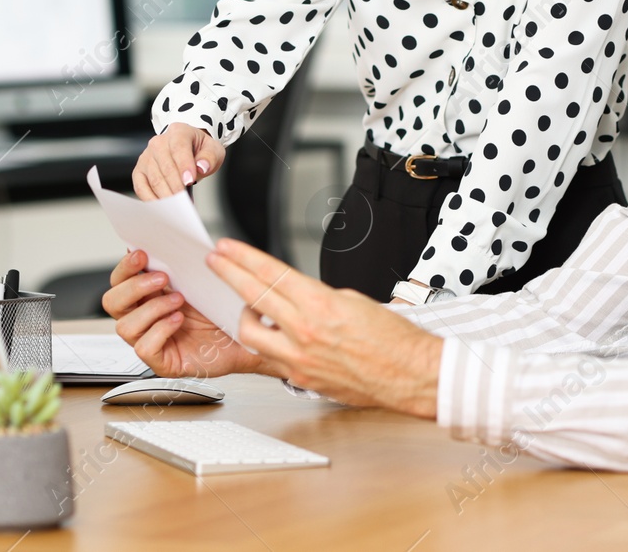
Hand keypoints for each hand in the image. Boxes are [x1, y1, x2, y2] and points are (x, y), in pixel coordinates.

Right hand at [102, 249, 264, 379]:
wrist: (245, 338)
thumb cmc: (223, 312)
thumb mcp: (202, 282)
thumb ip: (181, 265)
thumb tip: (168, 242)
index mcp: (149, 295)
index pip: (120, 280)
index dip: (125, 266)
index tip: (141, 253)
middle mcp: (144, 318)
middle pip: (112, 302)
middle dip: (133, 286)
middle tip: (162, 277)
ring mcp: (150, 340)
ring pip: (124, 326)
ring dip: (151, 308)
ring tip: (178, 300)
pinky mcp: (161, 362)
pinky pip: (144, 348)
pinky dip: (160, 330)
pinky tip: (178, 321)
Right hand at [134, 123, 225, 199]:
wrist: (189, 149)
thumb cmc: (200, 150)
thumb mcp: (213, 149)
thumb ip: (210, 157)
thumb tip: (202, 167)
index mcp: (178, 132)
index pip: (179, 148)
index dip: (184, 165)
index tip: (190, 181)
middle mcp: (158, 142)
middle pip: (165, 167)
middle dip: (176, 187)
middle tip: (185, 202)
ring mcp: (146, 157)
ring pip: (154, 179)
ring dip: (166, 195)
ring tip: (178, 206)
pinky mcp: (140, 171)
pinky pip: (141, 187)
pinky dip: (151, 199)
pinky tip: (162, 206)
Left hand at [207, 238, 442, 417]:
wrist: (412, 375)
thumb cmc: (394, 338)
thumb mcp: (354, 300)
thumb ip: (317, 297)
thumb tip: (295, 295)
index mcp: (320, 305)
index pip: (271, 274)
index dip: (243, 258)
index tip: (227, 249)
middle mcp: (305, 333)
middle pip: (253, 297)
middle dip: (230, 275)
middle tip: (216, 263)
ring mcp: (299, 359)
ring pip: (251, 333)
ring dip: (245, 316)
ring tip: (248, 306)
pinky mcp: (301, 380)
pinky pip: (271, 357)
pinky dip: (268, 342)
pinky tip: (271, 334)